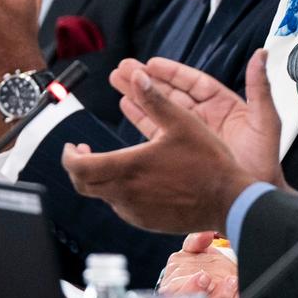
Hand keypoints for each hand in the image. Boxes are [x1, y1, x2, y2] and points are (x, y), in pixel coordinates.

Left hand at [61, 56, 278, 233]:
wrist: (229, 201)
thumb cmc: (209, 162)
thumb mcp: (182, 122)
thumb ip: (155, 98)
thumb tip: (138, 75)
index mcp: (129, 167)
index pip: (79, 168)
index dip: (68, 156)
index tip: (73, 147)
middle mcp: (126, 193)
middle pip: (83, 185)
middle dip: (79, 167)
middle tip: (85, 152)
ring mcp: (135, 211)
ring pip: (102, 196)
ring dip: (101, 179)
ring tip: (115, 161)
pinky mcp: (146, 221)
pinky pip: (121, 207)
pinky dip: (119, 192)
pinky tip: (137, 178)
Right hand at [112, 50, 287, 190]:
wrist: (254, 200)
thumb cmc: (265, 162)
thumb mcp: (266, 121)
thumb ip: (260, 88)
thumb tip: (262, 54)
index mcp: (224, 105)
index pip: (193, 82)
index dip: (172, 72)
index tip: (151, 63)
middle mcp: (205, 116)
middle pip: (171, 93)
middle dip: (148, 80)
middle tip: (123, 68)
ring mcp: (192, 134)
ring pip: (161, 109)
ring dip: (140, 96)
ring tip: (118, 82)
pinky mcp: (182, 151)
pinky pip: (158, 131)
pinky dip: (142, 118)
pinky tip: (127, 106)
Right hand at [159, 231, 281, 297]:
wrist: (224, 292)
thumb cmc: (204, 273)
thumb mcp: (195, 256)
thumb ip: (194, 244)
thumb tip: (205, 235)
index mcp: (175, 295)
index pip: (176, 297)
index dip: (190, 288)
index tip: (204, 276)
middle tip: (230, 282)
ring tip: (240, 291)